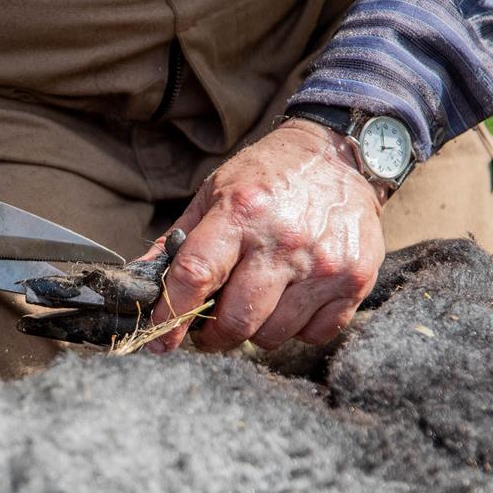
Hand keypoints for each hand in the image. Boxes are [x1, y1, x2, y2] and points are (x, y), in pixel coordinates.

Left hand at [145, 119, 385, 352]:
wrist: (341, 153)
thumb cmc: (270, 176)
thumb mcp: (215, 193)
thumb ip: (177, 241)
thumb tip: (137, 281)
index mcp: (241, 212)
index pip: (196, 276)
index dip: (172, 315)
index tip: (161, 338)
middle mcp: (284, 240)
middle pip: (236, 320)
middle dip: (215, 335)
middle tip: (212, 327)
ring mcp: (324, 264)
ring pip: (273, 335)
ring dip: (257, 330)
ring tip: (258, 302)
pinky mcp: (355, 280)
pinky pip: (313, 334)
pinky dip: (297, 328)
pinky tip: (293, 300)